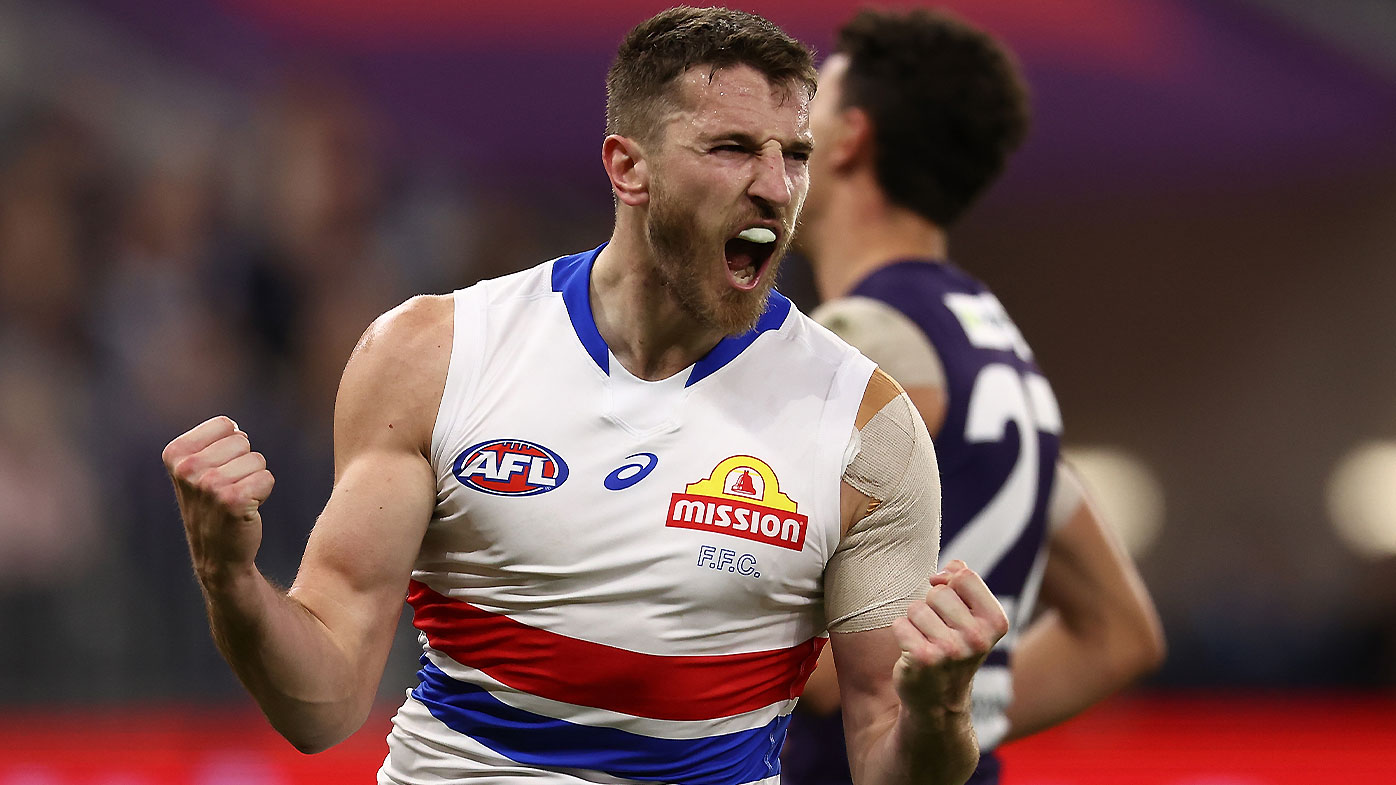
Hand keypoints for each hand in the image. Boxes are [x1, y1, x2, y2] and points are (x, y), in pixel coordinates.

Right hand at [162, 416, 274, 583]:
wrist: (217, 555)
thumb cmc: (212, 506)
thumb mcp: (197, 470)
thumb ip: (213, 442)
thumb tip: (235, 427)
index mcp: (175, 454)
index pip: (225, 425)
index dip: (230, 446)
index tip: (216, 470)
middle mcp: (187, 468)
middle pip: (243, 441)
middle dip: (244, 463)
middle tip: (227, 489)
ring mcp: (209, 485)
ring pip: (257, 460)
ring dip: (253, 479)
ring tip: (235, 499)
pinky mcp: (233, 501)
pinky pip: (267, 478)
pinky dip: (263, 492)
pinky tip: (246, 509)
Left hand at [891, 559, 1009, 714]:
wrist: (939, 701)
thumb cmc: (953, 648)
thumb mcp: (970, 617)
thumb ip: (965, 585)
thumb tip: (953, 565)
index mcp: (995, 622)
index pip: (964, 576)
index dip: (948, 581)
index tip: (946, 598)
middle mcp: (977, 637)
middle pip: (937, 592)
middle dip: (931, 606)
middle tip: (938, 631)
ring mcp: (951, 650)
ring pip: (916, 608)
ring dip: (915, 622)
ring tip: (927, 641)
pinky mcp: (924, 659)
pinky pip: (900, 624)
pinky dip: (902, 634)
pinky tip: (913, 652)